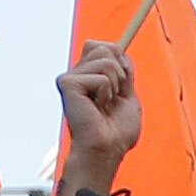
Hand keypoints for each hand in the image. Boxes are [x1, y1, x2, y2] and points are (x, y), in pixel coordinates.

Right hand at [56, 43, 140, 176]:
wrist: (107, 149)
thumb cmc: (117, 131)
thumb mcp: (128, 96)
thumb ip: (124, 73)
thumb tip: (120, 50)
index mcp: (88, 75)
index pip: (102, 46)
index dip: (117, 56)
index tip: (123, 80)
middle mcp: (76, 73)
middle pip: (104, 48)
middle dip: (119, 72)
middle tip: (112, 97)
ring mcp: (70, 78)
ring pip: (105, 60)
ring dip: (115, 85)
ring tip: (105, 104)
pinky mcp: (67, 84)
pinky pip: (101, 78)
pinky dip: (106, 93)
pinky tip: (96, 107)